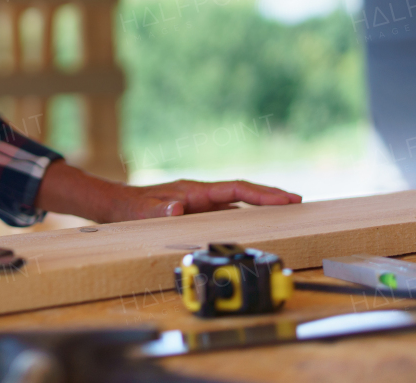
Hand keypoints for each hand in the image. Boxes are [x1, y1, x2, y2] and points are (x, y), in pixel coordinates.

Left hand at [100, 178, 301, 221]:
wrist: (117, 206)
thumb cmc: (131, 208)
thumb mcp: (142, 211)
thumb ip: (158, 211)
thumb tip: (176, 210)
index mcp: (195, 191)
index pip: (235, 189)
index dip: (261, 194)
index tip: (285, 198)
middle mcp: (201, 195)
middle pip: (242, 193)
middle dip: (269, 196)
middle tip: (298, 202)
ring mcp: (200, 204)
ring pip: (237, 204)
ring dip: (259, 208)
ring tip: (287, 213)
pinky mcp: (196, 213)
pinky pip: (226, 214)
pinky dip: (244, 218)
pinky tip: (257, 226)